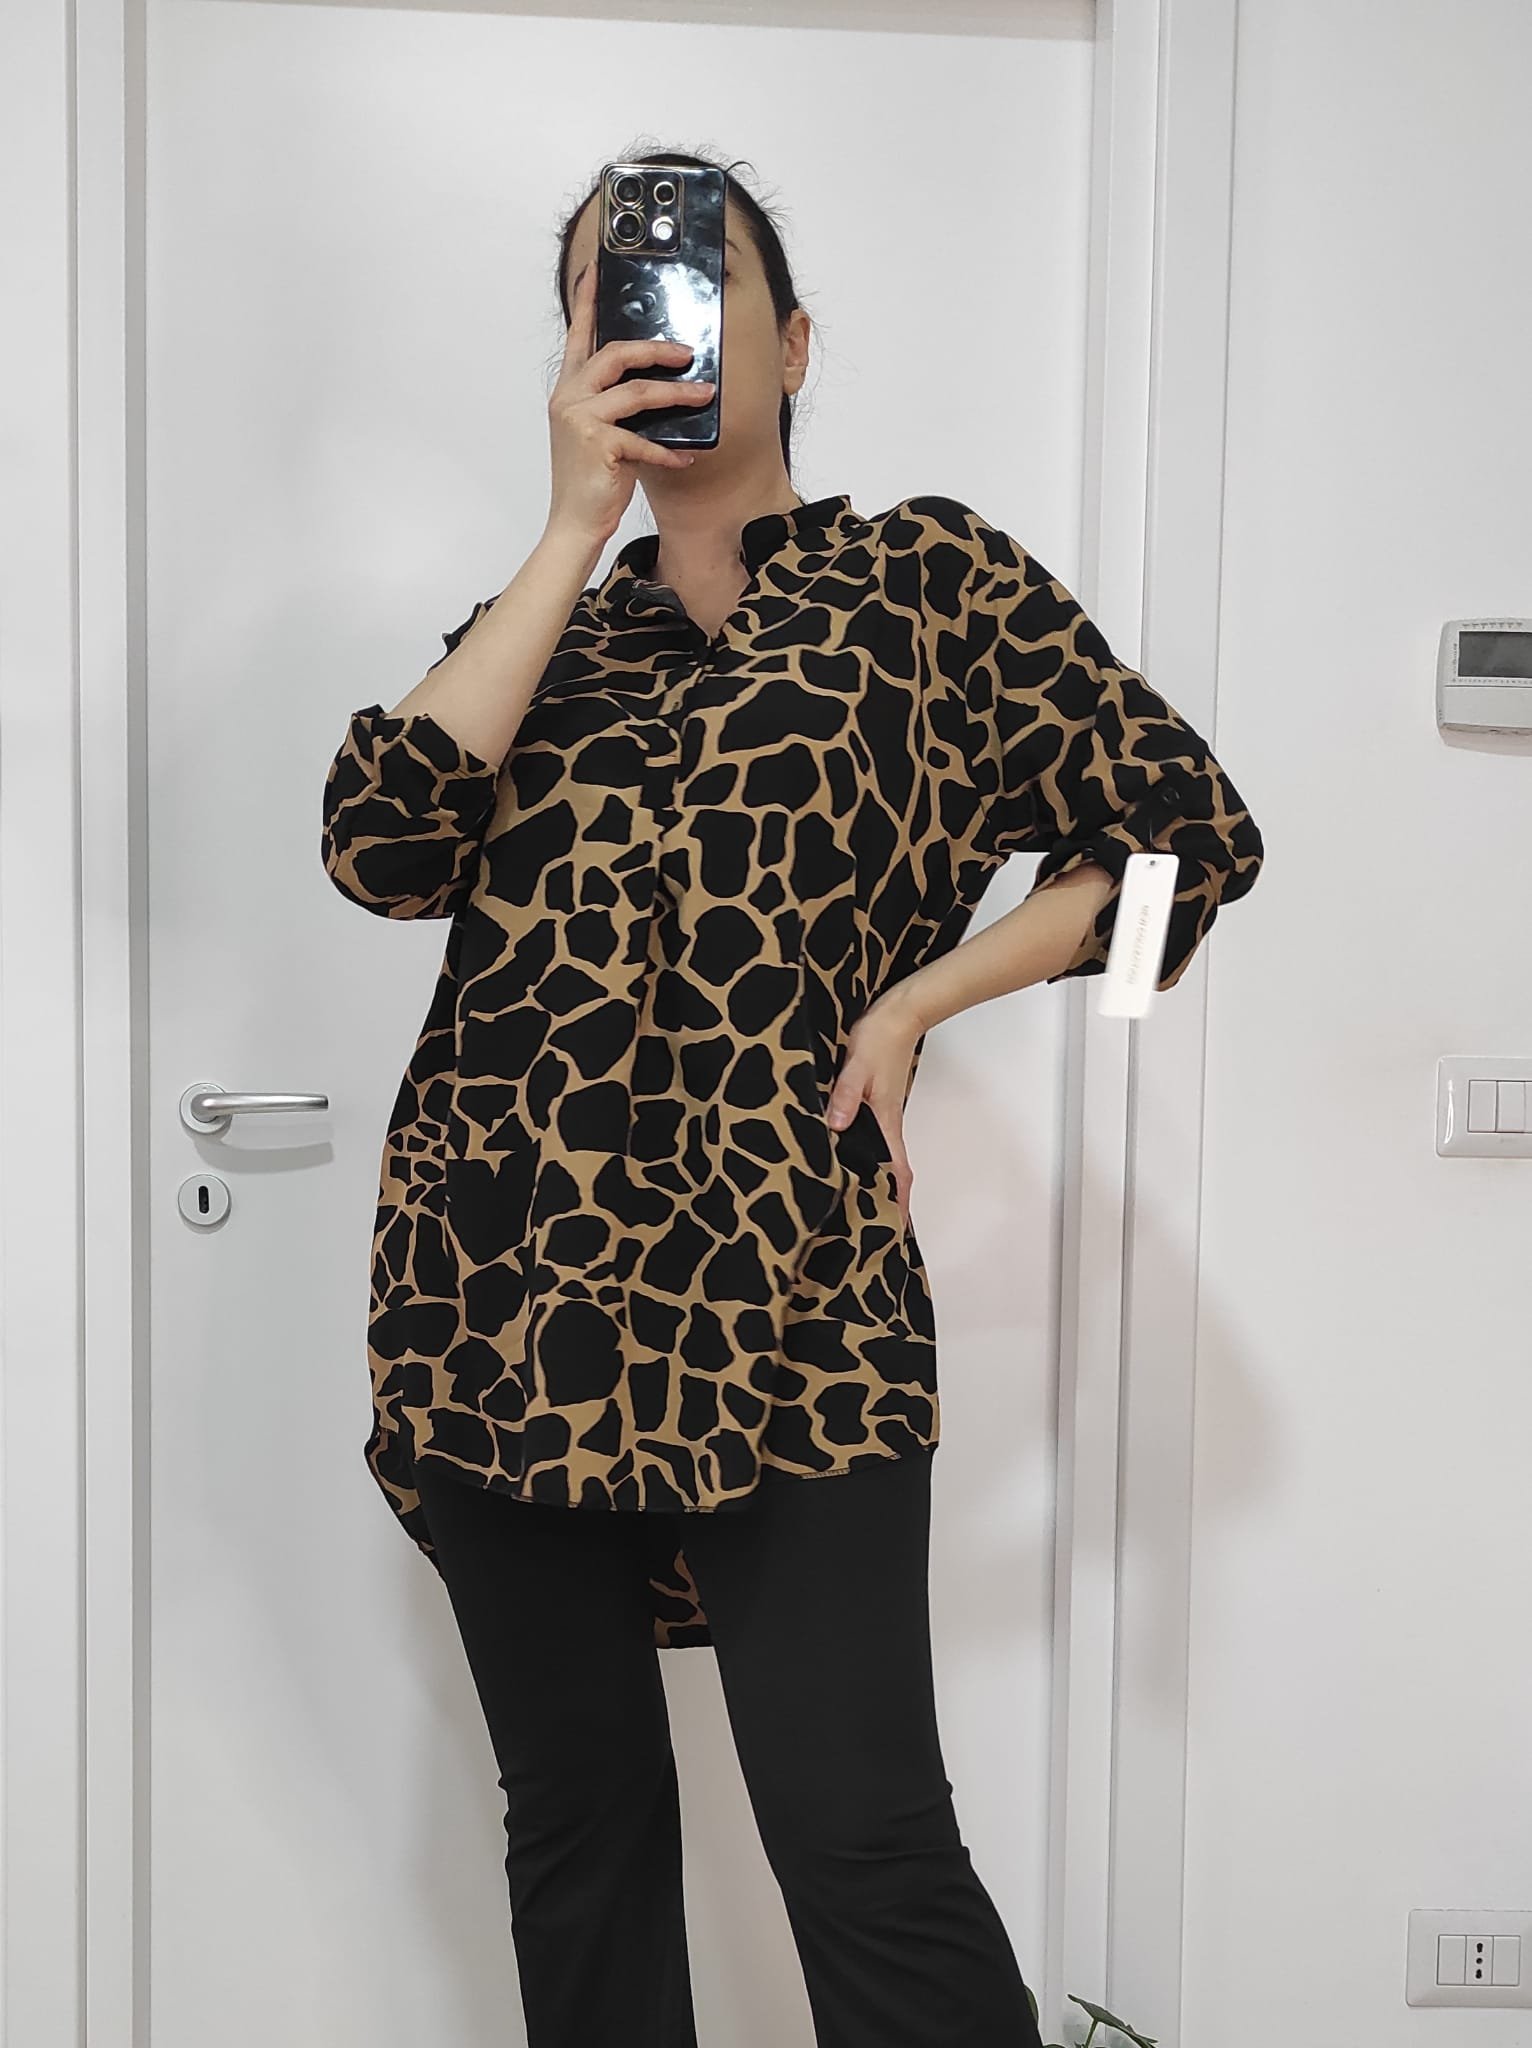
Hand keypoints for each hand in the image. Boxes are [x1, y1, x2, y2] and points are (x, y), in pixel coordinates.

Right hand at [545, 262, 715, 545]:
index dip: (586, 301)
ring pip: (637, 393)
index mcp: (568, 390)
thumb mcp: (600, 433)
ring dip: (678, 395)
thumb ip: (616, 405)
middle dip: (657, 350)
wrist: (574, 524)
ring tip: (706, 395)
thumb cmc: (591, 481)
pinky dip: (669, 451)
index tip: (595, 270)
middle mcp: (569, 398)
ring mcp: (580, 420)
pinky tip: (687, 457)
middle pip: (616, 354)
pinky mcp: (598, 445)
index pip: (578, 336)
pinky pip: (645, 440)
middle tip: (688, 353)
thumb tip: (658, 387)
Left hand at [825, 989, 923, 1228]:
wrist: (900, 1013)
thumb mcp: (857, 1065)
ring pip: (881, 1157)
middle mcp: (887, 1124)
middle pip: (891, 1172)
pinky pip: (872, 1140)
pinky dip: (865, 1158)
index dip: (898, 1203)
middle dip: (885, 1202)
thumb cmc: (880, 1038)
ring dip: (874, 1181)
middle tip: (868, 1231)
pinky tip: (847, 1160)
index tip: (894, 1232)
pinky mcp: (874, 1104)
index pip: (897, 1172)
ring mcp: (882, 1115)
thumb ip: (846, 1095)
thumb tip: (836, 1126)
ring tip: (855, 1206)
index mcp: (886, 1122)